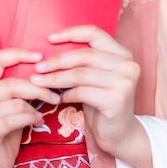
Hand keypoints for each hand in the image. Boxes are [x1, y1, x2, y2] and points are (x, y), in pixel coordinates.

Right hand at [0, 49, 60, 167]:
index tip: (40, 57)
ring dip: (35, 106)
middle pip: (11, 82)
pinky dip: (31, 118)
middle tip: (54, 92)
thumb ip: (18, 84)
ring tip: (44, 110)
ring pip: (16, 102)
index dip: (19, 54)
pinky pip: (15, 119)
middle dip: (37, 86)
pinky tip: (38, 120)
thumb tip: (44, 66)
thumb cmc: (2, 127)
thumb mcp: (9, 102)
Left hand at [29, 25, 151, 167]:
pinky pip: (84, 92)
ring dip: (57, 78)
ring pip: (81, 74)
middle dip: (58, 60)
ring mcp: (125, 82)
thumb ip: (82, 60)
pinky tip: (59, 98)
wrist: (120, 134)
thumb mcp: (94, 76)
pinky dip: (67, 94)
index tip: (50, 39)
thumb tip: (49, 46)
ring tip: (40, 82)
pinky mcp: (117, 100)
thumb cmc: (101, 101)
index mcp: (122, 53)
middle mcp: (128, 64)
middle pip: (85, 54)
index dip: (71, 33)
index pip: (94, 32)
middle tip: (38, 67)